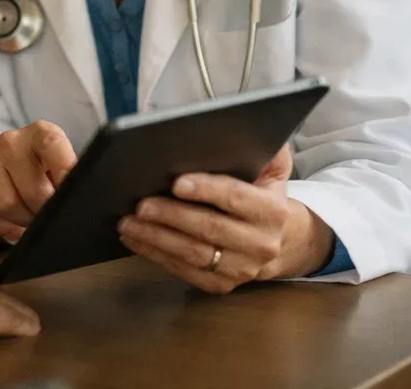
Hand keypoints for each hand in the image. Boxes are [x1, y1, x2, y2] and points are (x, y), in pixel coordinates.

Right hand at [0, 121, 77, 241]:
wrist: (11, 169)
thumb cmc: (48, 173)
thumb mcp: (66, 170)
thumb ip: (78, 180)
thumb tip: (94, 206)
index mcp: (41, 133)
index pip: (52, 144)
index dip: (64, 168)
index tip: (71, 191)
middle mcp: (10, 140)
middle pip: (30, 189)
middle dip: (44, 212)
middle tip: (50, 217)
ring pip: (5, 205)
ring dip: (22, 222)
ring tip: (32, 221)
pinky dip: (0, 228)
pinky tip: (12, 228)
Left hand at [116, 144, 334, 293]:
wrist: (281, 242)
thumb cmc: (263, 197)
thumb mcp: (273, 169)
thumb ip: (265, 147)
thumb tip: (245, 125)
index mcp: (273, 211)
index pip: (235, 197)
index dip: (206, 189)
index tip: (176, 183)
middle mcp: (261, 244)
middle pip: (209, 228)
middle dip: (170, 215)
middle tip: (140, 204)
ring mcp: (242, 269)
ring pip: (193, 254)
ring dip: (156, 238)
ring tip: (128, 222)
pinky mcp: (222, 285)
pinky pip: (185, 272)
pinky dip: (156, 255)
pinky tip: (136, 240)